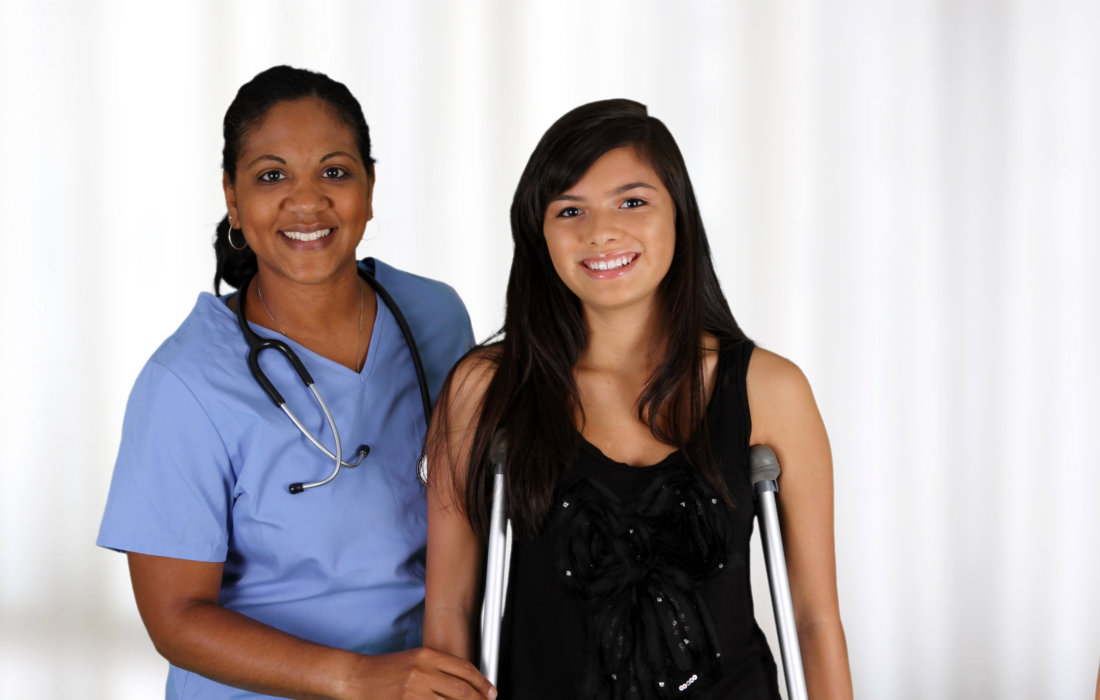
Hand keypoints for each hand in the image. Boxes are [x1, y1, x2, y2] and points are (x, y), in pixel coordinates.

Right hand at [342, 647, 495, 699]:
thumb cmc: (387, 668)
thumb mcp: (416, 657)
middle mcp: (423, 671)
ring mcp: (414, 691)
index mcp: (427, 655)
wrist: (358, 677)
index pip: (465, 669)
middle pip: (462, 690)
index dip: (482, 683)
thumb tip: (466, 681)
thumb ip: (441, 666)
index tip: (491, 692)